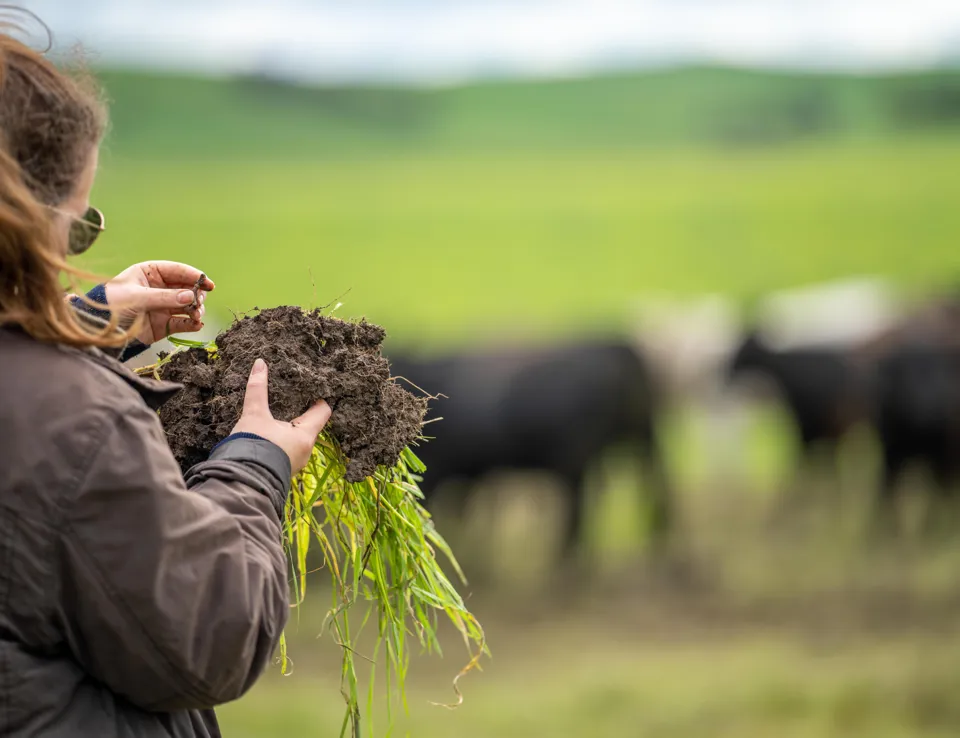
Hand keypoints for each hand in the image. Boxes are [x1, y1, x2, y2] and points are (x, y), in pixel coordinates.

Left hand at [103, 261, 214, 344]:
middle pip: (187, 288)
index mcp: (150, 273)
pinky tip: (197, 324)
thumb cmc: (111, 305)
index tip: (208, 283)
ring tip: (197, 315)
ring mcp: (163, 306)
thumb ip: (164, 297)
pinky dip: (192, 324)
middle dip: (196, 295)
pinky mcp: (164, 324)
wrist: (98, 330)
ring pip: (188, 306)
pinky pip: (183, 323)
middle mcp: (159, 289)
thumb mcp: (136, 298)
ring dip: (196, 310)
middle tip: (199, 302)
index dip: (194, 276)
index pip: (177, 271)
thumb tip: (190, 297)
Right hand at [232, 359, 331, 473]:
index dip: (318, 398)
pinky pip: (288, 450)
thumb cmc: (252, 446)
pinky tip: (269, 434)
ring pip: (298, 439)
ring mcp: (296, 463)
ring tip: (278, 415)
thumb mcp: (254, 415)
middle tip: (291, 397)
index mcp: (306, 435)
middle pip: (310, 425)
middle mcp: (306, 450)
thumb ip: (257, 389)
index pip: (323, 411)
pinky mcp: (283, 470)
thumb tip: (260, 364)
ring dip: (291, 428)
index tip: (310, 388)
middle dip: (301, 412)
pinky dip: (282, 440)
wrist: (239, 482)